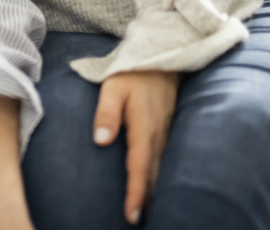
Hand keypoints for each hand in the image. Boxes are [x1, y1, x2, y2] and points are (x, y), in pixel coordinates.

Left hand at [94, 70, 180, 224]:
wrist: (161, 57)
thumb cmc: (131, 72)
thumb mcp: (112, 87)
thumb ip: (106, 114)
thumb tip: (100, 142)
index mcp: (144, 127)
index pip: (139, 168)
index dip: (136, 194)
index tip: (132, 216)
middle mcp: (159, 135)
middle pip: (154, 176)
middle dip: (148, 202)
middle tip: (138, 224)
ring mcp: (166, 134)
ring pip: (162, 171)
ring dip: (156, 193)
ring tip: (149, 215)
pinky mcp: (168, 131)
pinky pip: (166, 161)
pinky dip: (161, 178)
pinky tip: (156, 189)